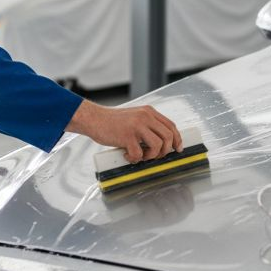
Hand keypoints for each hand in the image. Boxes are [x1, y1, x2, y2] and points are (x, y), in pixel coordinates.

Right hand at [66, 100, 181, 163]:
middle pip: (168, 136)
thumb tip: (160, 144)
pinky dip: (134, 158)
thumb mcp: (134, 117)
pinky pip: (139, 153)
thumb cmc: (111, 122)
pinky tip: (126, 155)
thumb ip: (147, 125)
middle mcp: (145, 116)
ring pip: (157, 145)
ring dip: (151, 156)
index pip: (171, 126)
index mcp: (148, 112)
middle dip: (165, 151)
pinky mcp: (127, 136)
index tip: (177, 149)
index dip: (177, 139)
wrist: (93, 119)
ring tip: (140, 156)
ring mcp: (137, 126)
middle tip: (155, 156)